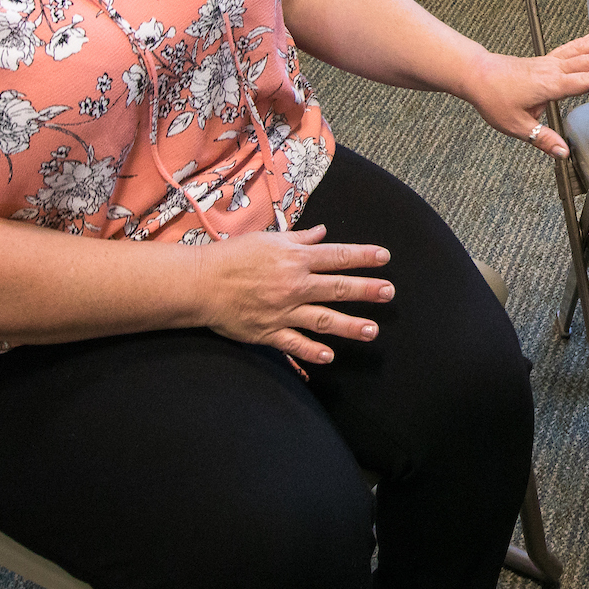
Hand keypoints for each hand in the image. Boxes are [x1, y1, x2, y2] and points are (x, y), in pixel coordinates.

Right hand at [201, 225, 391, 364]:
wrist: (200, 282)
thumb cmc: (233, 256)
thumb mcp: (268, 239)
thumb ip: (299, 238)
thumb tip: (323, 232)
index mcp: (294, 259)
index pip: (337, 256)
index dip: (363, 256)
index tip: (384, 257)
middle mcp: (294, 285)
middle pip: (338, 288)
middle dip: (366, 290)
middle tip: (389, 293)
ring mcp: (282, 311)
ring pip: (323, 320)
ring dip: (350, 326)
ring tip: (372, 331)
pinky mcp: (268, 332)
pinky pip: (294, 344)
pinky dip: (312, 352)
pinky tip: (330, 357)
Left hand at [462, 27, 588, 157]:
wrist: (475, 74)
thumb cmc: (494, 99)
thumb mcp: (517, 126)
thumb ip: (543, 139)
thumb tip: (563, 153)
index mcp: (550, 86)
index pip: (585, 81)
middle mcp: (553, 70)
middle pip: (588, 61)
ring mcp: (548, 62)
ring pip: (581, 50)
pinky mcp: (543, 60)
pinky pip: (569, 48)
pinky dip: (584, 41)